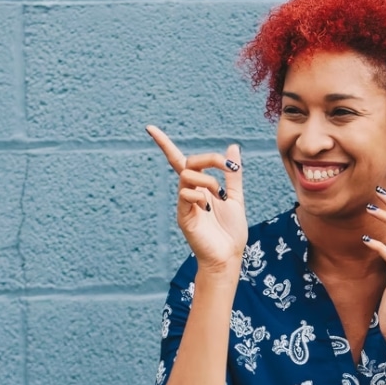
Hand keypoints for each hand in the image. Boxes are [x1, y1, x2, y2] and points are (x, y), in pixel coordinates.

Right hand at [146, 125, 247, 271]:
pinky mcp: (183, 217)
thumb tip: (233, 147)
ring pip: (186, 176)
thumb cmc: (231, 231)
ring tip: (220, 196)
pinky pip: (185, 195)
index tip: (149, 128)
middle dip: (209, 159)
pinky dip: (199, 195)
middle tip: (228, 167)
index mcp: (200, 187)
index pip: (178, 161)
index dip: (164, 144)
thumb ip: (233, 173)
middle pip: (188, 162)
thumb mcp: (236, 197)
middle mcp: (189, 193)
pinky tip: (208, 208)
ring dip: (208, 180)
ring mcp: (184, 204)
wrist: (229, 256)